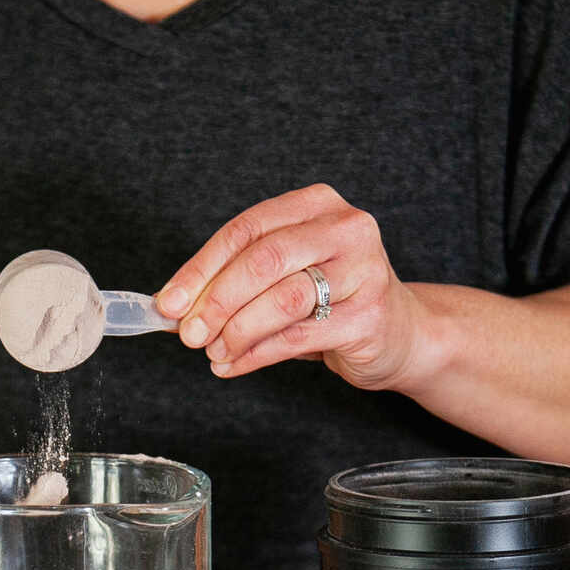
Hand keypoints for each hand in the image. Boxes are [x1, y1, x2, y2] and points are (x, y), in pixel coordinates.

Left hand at [156, 184, 425, 389]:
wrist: (401, 333)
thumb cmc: (332, 301)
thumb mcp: (285, 277)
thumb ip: (236, 283)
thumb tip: (175, 307)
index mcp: (317, 205)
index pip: (247, 229)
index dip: (202, 267)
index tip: (169, 302)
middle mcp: (346, 228)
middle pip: (264, 259)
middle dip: (216, 300)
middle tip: (189, 333)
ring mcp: (365, 270)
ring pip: (282, 299)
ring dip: (237, 331)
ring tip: (214, 352)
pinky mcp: (370, 316)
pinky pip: (299, 337)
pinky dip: (257, 354)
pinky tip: (234, 365)